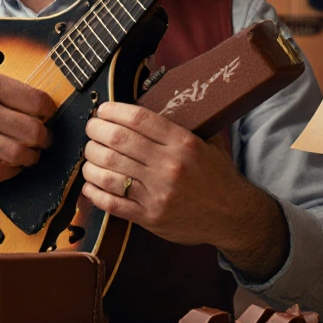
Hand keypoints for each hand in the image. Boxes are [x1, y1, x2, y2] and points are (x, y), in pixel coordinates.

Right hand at [0, 68, 55, 183]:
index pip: (36, 101)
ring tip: (32, 155)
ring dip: (32, 157)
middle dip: (45, 138)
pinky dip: (11, 173)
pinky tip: (13, 167)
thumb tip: (37, 103)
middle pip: (31, 130)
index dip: (49, 111)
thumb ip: (2, 87)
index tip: (48, 116)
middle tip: (45, 139)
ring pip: (16, 153)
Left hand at [80, 102, 287, 279]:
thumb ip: (182, 125)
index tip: (103, 110)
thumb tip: (152, 105)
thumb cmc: (218, 175)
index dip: (115, 111)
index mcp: (184, 143)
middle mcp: (169, 166)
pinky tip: (89, 184)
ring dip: (92, 160)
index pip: (139, 119)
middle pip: (118, 142)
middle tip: (91, 128)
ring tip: (89, 154)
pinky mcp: (150, 218)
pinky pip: (113, 203)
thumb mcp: (208, 142)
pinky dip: (95, 192)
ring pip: (110, 171)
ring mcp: (158, 194)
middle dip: (97, 131)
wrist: (233, 215)